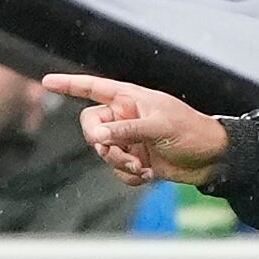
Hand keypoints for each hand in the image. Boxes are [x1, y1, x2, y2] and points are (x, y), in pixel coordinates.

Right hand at [45, 74, 230, 189]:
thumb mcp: (159, 126)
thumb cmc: (191, 131)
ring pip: (103, 154)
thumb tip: (97, 138)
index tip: (46, 81)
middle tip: (116, 154)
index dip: (69, 85)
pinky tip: (149, 175)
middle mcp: (125, 117)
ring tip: (142, 168)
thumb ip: (127, 130)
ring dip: (119, 164)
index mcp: (129, 98)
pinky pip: (117, 172)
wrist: (212, 159)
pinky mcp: (135, 161)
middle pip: (91, 127)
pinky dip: (129, 177)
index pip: (93, 87)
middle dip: (101, 144)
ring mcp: (129, 140)